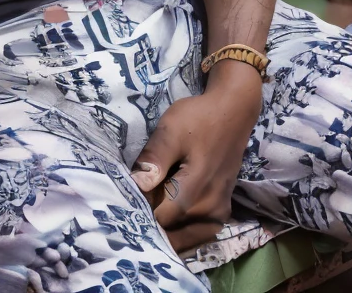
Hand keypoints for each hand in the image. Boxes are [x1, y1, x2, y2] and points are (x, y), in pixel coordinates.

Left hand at [130, 66, 262, 251]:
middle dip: (149, 225)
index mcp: (196, 190)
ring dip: (164, 233)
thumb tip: (137, 185)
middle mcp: (210, 209)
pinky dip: (180, 233)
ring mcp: (218, 214)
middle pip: (171, 230)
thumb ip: (154, 159)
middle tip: (126, 213)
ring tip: (142, 218)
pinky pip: (197, 234)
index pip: (160, 218)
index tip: (119, 207)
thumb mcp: (170, 131)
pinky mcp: (221, 212)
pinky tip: (162, 223)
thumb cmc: (198, 120)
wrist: (231, 114)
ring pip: (184, 238)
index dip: (139, 214)